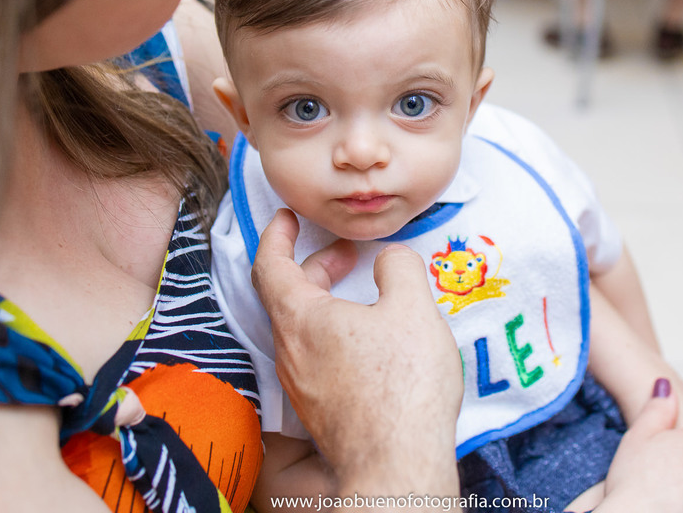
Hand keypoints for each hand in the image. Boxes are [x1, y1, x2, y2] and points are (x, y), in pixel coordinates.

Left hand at [251, 209, 462, 499]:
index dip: (276, 234)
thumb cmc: (402, 385)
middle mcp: (290, 353)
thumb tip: (389, 259)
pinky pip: (316, 358)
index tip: (286, 217)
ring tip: (368, 296)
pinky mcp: (319, 410)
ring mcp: (302, 386)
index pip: (270, 265)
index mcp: (301, 319)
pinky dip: (334, 333)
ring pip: (303, 330)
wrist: (397, 466)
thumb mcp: (412, 307)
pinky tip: (372, 341)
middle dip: (314, 266)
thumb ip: (399, 268)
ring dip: (327, 302)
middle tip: (346, 252)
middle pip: (288, 297)